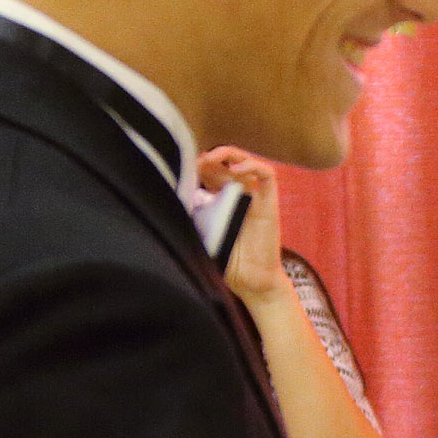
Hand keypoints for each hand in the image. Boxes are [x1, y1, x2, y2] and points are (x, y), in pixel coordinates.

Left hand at [199, 146, 286, 304]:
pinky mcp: (269, 205)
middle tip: (196, 161)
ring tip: (213, 156)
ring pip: (246, 162)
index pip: (210, 173)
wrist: (253, 284)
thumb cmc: (228, 264)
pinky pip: (267, 176)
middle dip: (209, 157)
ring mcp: (255, 198)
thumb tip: (167, 204)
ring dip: (230, 154)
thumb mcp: (201, 236)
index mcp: (221, 202)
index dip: (197, 166)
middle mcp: (238, 196)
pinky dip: (253, 165)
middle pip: (226, 163)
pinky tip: (237, 167)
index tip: (184, 169)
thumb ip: (191, 219)